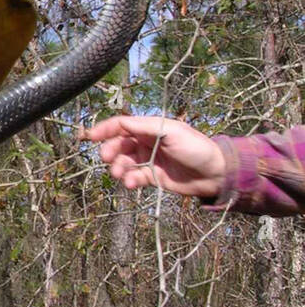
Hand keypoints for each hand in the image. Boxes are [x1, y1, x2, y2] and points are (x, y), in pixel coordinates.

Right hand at [78, 115, 226, 198]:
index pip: (122, 125)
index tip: (91, 137)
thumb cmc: (196, 148)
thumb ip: (144, 127)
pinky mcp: (152, 177)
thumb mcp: (171, 132)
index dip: (105, 129)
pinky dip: (129, 180)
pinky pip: (134, 177)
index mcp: (151, 128)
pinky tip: (132, 184)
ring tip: (120, 175)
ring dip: (118, 168)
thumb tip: (120, 123)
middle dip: (110, 151)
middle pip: (119, 145)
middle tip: (107, 160)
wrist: (215, 174)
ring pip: (124, 162)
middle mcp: (147, 142)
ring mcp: (149, 160)